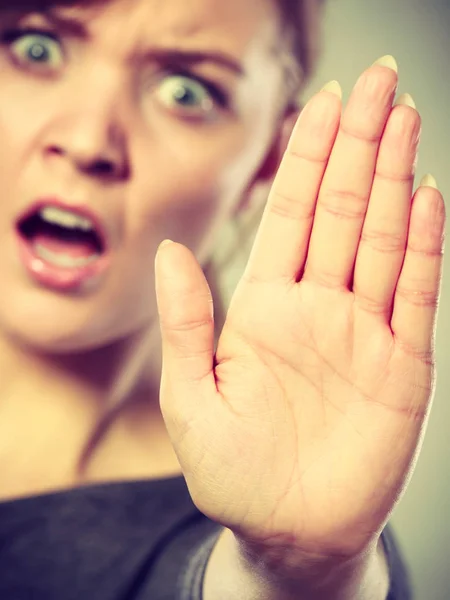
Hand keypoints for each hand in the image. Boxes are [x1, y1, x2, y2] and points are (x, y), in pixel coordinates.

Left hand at [155, 57, 445, 570]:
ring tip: (404, 116)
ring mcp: (364, 331)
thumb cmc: (233, 471)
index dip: (308, 156)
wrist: (289, 531)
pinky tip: (426, 195)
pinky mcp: (402, 364)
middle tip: (379, 79)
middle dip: (359, 143)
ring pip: (380, 235)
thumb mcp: (191, 397)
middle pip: (341, 208)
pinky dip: (420, 244)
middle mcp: (319, 306)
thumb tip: (170, 251)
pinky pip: (415, 291)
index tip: (327, 102)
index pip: (291, 213)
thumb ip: (187, 321)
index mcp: (266, 307)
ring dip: (393, 176)